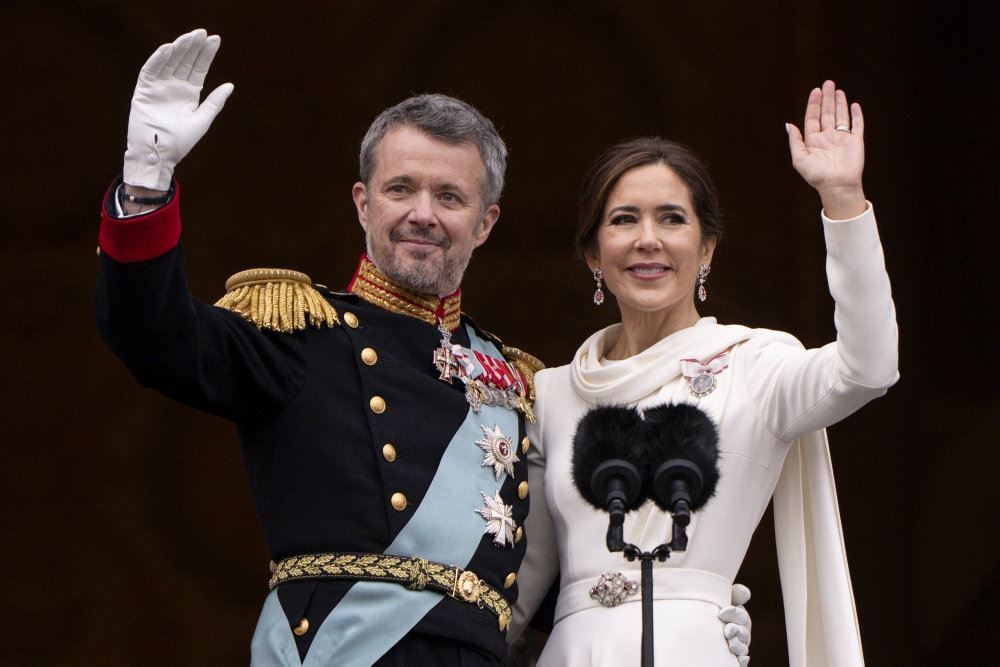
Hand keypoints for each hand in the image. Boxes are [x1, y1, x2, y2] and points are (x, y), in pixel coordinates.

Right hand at [123, 29, 233, 189]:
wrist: (159, 155)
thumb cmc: (181, 142)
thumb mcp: (202, 120)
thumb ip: (215, 102)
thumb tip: (230, 84)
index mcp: (189, 93)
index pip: (199, 68)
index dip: (206, 54)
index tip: (215, 39)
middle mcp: (175, 86)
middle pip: (185, 61)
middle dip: (194, 47)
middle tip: (202, 32)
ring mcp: (159, 87)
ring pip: (169, 62)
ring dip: (178, 49)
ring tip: (189, 37)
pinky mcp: (144, 90)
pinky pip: (150, 71)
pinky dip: (158, 59)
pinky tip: (168, 48)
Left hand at [718, 583, 750, 665]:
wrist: (692, 632)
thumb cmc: (710, 612)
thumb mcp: (719, 600)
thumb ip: (733, 595)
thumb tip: (744, 593)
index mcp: (738, 619)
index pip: (741, 616)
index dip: (735, 613)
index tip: (722, 612)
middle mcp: (739, 634)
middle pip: (744, 632)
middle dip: (737, 630)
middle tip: (728, 629)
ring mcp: (737, 648)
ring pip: (742, 648)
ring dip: (738, 645)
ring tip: (731, 644)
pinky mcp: (732, 660)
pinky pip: (741, 661)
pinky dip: (741, 660)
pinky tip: (739, 659)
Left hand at [786, 80, 865, 218]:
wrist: (837, 186)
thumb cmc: (817, 176)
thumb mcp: (799, 159)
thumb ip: (794, 141)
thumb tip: (788, 125)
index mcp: (813, 141)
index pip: (813, 118)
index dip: (814, 104)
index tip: (816, 91)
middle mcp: (827, 138)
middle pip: (827, 113)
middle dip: (827, 98)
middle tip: (828, 83)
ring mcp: (842, 139)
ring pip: (840, 116)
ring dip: (839, 103)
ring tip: (838, 90)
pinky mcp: (855, 141)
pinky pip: (856, 125)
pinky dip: (856, 115)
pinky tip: (853, 105)